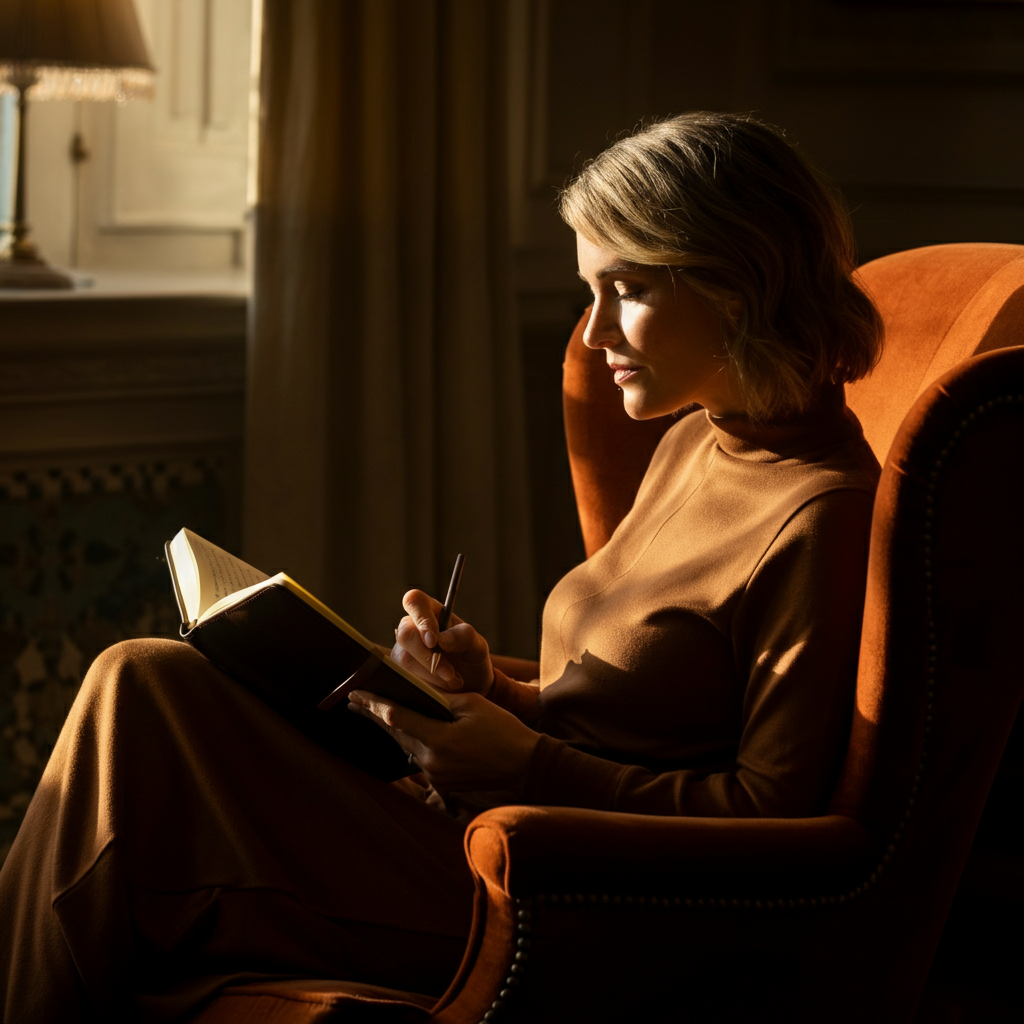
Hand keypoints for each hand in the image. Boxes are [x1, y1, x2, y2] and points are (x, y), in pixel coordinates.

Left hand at [347, 689, 539, 793]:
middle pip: (396, 734)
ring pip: (405, 746)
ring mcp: (436, 774)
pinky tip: (403, 731)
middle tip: (352, 701)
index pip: (397, 718)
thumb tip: (417, 693)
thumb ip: (440, 699)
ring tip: (371, 714)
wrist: (524, 764)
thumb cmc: (502, 729)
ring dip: (390, 729)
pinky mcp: (442, 781)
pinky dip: (410, 741)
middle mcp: (432, 761)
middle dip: (374, 715)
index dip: (373, 704)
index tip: (355, 694)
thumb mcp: (473, 704)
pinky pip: (419, 757)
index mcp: (439, 739)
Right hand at [392, 589, 494, 696]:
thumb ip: (464, 636)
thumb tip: (442, 639)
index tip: (434, 640)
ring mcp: (402, 650)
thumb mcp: (477, 646)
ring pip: (404, 660)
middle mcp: (412, 628)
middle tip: (450, 673)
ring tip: (454, 682)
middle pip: (406, 634)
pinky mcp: (399, 671)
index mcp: (431, 611)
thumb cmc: (471, 658)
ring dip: (431, 675)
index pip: (415, 601)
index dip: (421, 619)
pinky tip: (442, 690)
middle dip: (428, 657)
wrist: (470, 685)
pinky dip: (426, 686)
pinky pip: (404, 678)